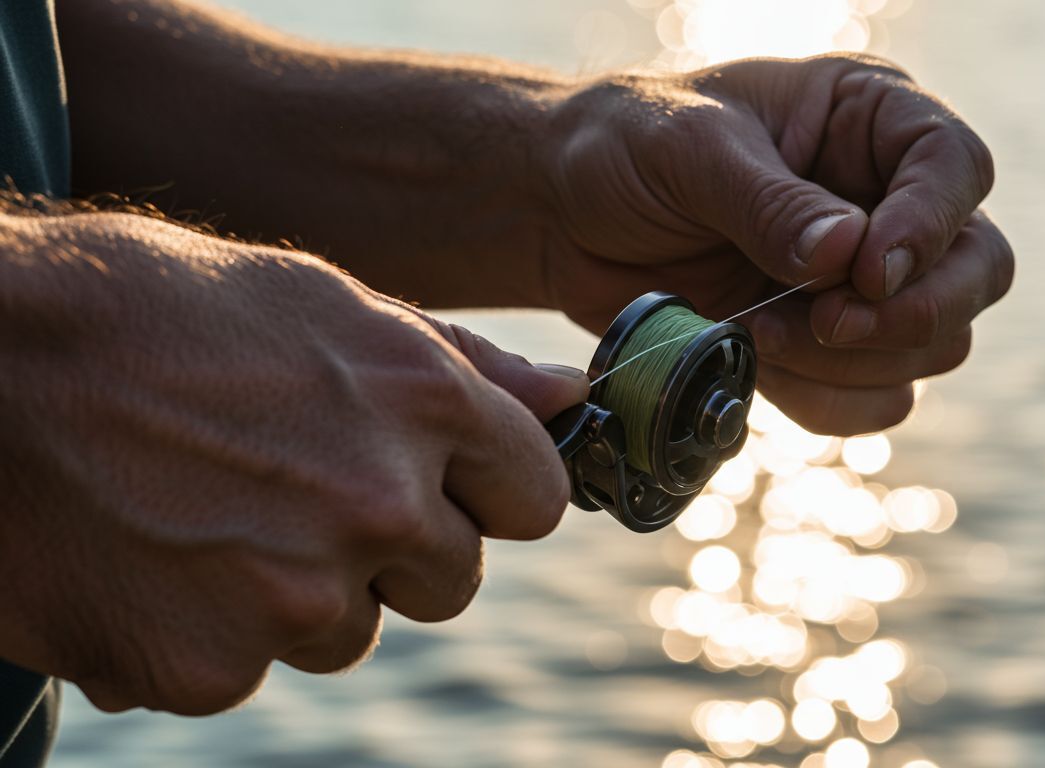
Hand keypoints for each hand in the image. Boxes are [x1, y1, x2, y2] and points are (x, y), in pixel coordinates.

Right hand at [0, 209, 585, 714]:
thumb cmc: (159, 314)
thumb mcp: (324, 302)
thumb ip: (464, 366)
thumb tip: (572, 398)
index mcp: (422, 404)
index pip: (534, 497)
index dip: (485, 489)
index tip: (440, 478)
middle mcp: (378, 505)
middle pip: (452, 579)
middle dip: (395, 546)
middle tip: (294, 485)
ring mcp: (294, 597)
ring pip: (351, 631)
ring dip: (301, 592)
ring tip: (208, 509)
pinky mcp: (208, 667)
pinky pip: (251, 669)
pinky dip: (209, 630)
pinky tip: (152, 556)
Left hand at [536, 54, 1013, 434]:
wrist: (562, 214)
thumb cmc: (623, 146)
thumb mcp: (687, 148)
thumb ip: (768, 201)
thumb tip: (847, 255)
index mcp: (869, 119)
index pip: (958, 169)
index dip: (930, 227)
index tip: (865, 271)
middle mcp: (885, 199)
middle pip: (977, 270)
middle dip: (907, 313)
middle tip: (824, 321)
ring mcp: (863, 281)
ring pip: (935, 347)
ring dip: (853, 362)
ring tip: (757, 333)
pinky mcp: (828, 346)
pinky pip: (877, 400)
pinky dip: (827, 402)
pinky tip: (756, 365)